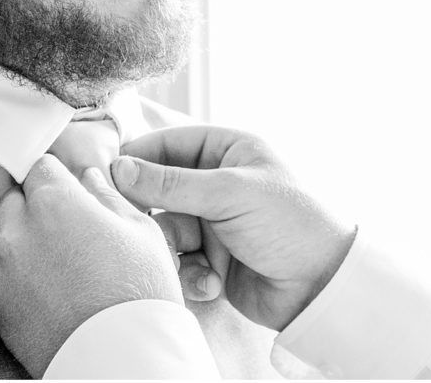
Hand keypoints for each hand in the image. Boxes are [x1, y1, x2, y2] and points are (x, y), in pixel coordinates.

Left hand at [0, 154, 183, 377]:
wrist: (123, 358)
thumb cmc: (140, 290)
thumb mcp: (141, 231)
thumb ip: (108, 197)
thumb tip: (90, 179)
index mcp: (55, 201)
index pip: (40, 166)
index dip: (58, 176)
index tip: (72, 191)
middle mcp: (19, 231)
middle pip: (16, 200)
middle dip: (39, 207)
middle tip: (74, 230)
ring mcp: (3, 272)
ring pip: (10, 240)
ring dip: (31, 243)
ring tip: (70, 269)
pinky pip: (7, 279)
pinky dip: (26, 281)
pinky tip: (59, 295)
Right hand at [115, 126, 356, 331]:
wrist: (322, 288)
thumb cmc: (289, 225)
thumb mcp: (230, 193)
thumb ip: (171, 183)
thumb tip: (118, 168)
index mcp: (231, 150)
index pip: (172, 143)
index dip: (140, 157)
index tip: (108, 175)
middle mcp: (221, 182)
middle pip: (162, 189)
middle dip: (155, 213)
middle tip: (141, 226)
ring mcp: (216, 221)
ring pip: (167, 228)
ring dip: (176, 249)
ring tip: (194, 260)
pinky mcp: (214, 257)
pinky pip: (182, 259)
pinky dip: (192, 273)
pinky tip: (213, 281)